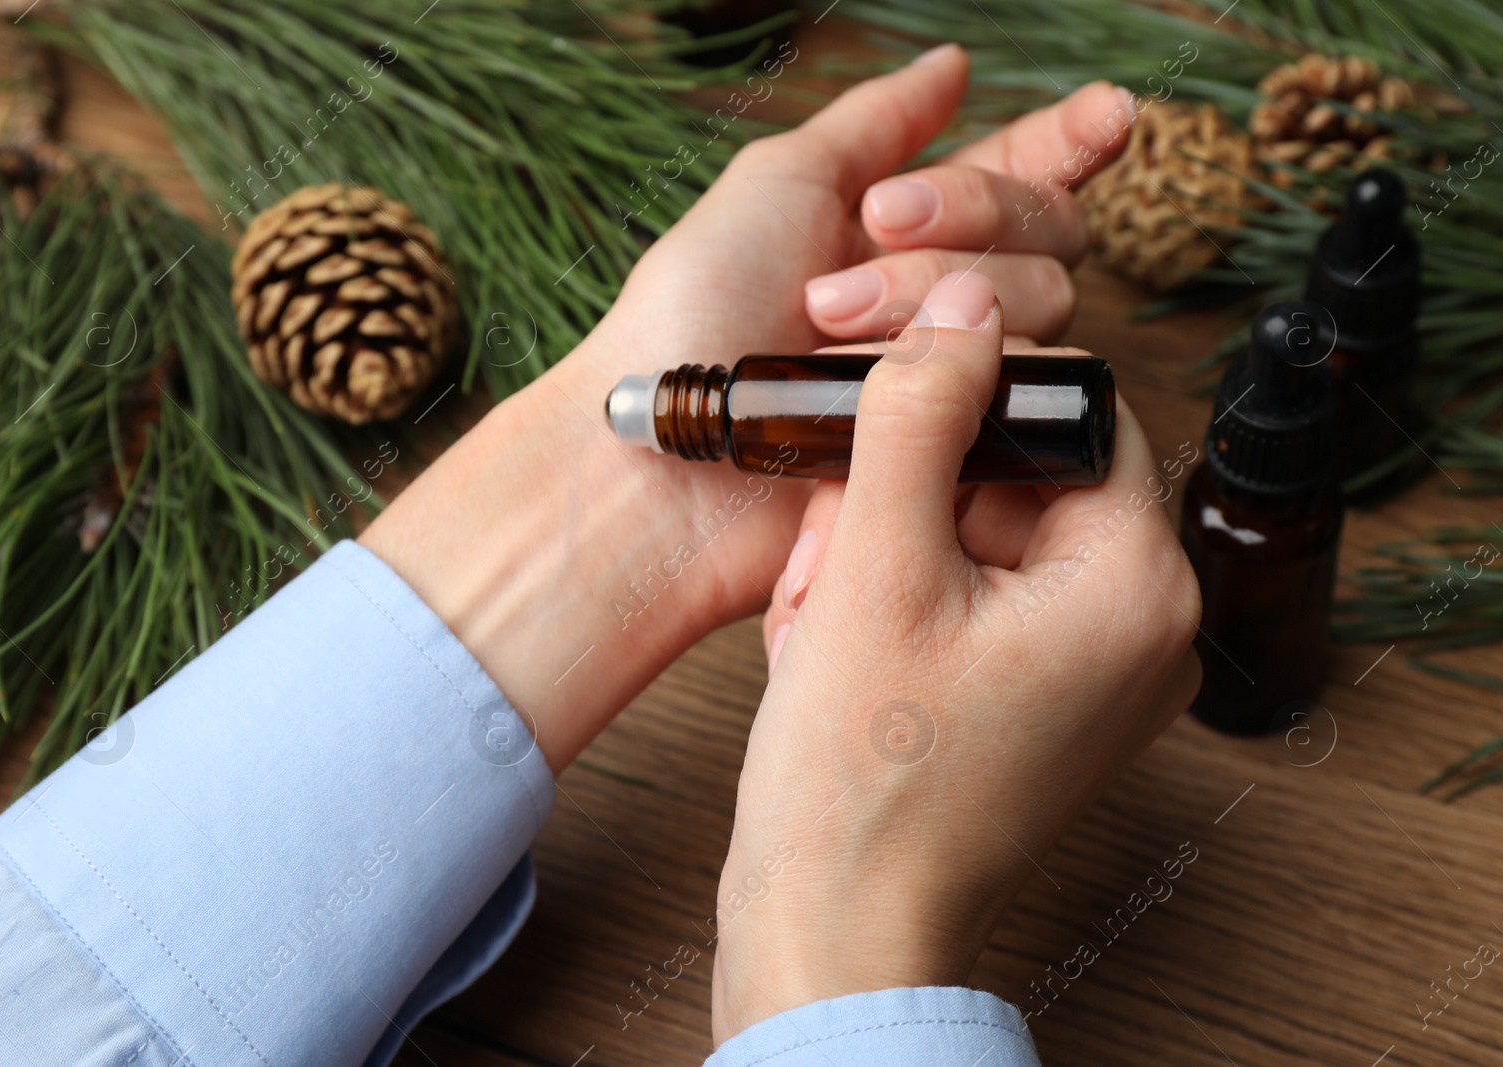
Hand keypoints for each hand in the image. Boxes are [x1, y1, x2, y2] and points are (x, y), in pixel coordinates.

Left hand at [362, 46, 1138, 773]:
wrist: (665, 457)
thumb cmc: (691, 317)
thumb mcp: (774, 184)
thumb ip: (873, 123)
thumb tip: (951, 66)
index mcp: (897, 231)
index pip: (1018, 175)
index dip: (1070, 140)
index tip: (1109, 114)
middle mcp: (938, 299)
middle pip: (1044, 232)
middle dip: (967, 219)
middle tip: (871, 235)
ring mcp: (953, 374)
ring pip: (1039, 302)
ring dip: (931, 295)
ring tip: (831, 330)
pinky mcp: (961, 448)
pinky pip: (1022, 387)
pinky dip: (958, 366)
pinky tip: (893, 376)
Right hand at [711, 272, 1201, 1040]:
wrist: (835, 930)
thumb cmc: (862, 782)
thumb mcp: (874, 566)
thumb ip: (920, 414)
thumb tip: (963, 309)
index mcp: (1136, 582)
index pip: (1075, 410)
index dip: (965, 394)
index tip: (880, 415)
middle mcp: (1140, 627)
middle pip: (1019, 475)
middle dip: (902, 495)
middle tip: (830, 554)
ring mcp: (1092, 672)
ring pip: (979, 536)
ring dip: (881, 551)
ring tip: (818, 620)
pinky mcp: (1041, 702)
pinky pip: (970, 600)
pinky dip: (891, 602)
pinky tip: (828, 647)